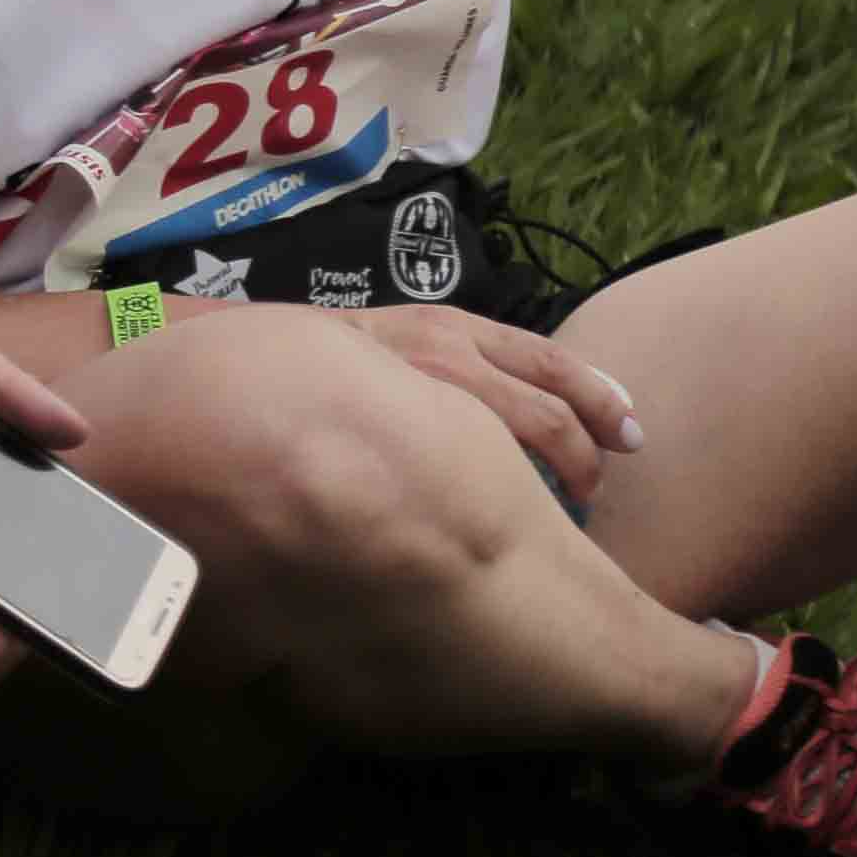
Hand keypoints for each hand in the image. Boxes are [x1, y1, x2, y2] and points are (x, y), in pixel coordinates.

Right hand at [340, 301, 642, 511]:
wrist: (225, 354)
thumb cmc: (312, 357)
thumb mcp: (388, 341)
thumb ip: (441, 368)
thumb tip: (509, 411)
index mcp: (450, 329)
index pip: (550, 363)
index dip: (602, 398)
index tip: (631, 432)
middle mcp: (443, 354)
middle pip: (548, 410)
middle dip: (589, 452)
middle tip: (603, 488)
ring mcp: (417, 395)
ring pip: (517, 441)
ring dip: (554, 475)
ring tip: (570, 512)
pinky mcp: (390, 431)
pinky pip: (466, 473)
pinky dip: (502, 501)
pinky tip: (506, 526)